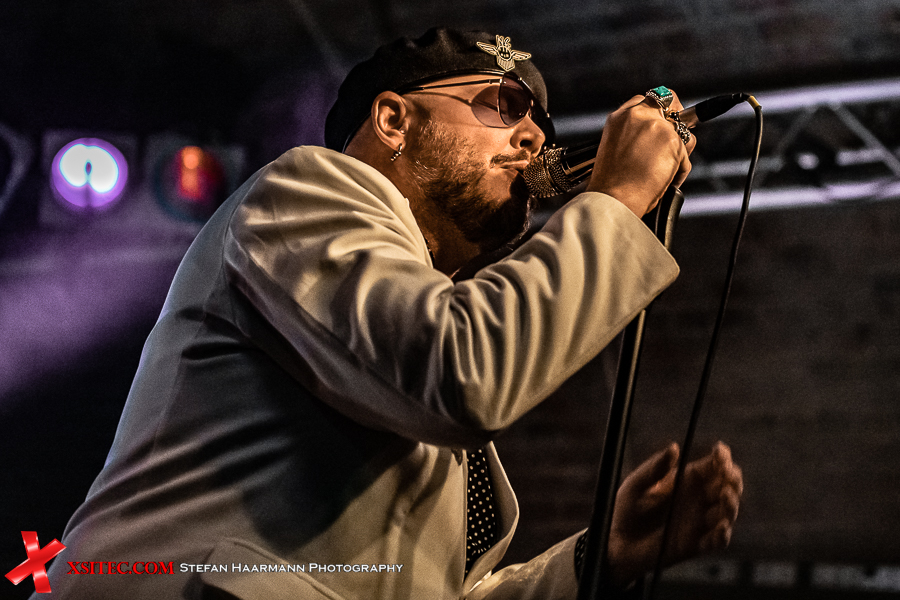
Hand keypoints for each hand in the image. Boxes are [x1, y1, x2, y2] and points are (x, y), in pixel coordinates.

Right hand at [586, 91, 695, 217]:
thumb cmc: (611, 184)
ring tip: (664, 171)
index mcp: (620, 117)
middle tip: (678, 136)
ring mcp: (658, 126)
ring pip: (684, 132)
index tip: (662, 123)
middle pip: (670, 100)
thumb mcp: (613, 149)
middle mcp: (639, 116)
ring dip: (680, 150)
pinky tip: (666, 180)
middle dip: (677, 117)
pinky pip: (686, 156)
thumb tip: (654, 139)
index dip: (657, 111)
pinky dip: (680, 170)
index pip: (646, 99)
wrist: (613, 198)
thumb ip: (633, 135)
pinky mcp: (674, 142)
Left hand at [605, 442, 742, 585]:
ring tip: (724, 494)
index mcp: (688, 480)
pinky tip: (721, 526)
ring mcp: (700, 522)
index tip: (720, 452)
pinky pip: (716, 541)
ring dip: (731, 503)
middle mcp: (699, 500)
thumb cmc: (627, 509)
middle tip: (727, 474)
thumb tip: (674, 448)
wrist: (619, 542)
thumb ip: (654, 468)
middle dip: (732, 478)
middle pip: (728, 486)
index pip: (713, 466)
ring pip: (727, 512)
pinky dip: (722, 535)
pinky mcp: (696, 545)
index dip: (721, 457)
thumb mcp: (636, 485)